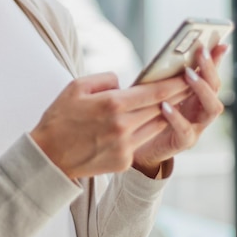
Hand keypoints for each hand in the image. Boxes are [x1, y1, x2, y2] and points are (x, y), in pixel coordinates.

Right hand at [30, 72, 189, 179]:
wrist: (49, 156)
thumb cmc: (60, 117)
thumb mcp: (75, 86)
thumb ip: (105, 79)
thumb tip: (123, 82)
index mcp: (111, 104)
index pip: (154, 92)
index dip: (174, 83)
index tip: (188, 75)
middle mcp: (122, 126)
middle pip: (160, 109)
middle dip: (175, 96)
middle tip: (187, 85)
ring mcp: (125, 146)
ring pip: (155, 126)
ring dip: (162, 114)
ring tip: (169, 102)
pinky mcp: (123, 161)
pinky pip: (141, 141)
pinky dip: (143, 131)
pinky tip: (140, 123)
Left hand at [132, 44, 228, 174]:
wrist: (138, 147)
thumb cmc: (147, 114)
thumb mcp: (156, 90)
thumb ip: (165, 75)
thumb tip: (169, 52)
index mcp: (196, 97)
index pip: (211, 75)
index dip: (216, 60)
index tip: (218, 42)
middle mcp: (201, 110)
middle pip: (216, 88)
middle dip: (210, 69)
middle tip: (200, 53)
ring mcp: (196, 126)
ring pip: (212, 108)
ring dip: (202, 89)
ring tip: (188, 74)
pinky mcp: (183, 142)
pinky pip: (186, 130)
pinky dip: (177, 117)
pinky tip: (165, 105)